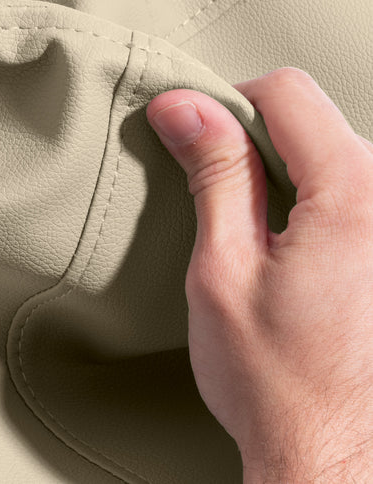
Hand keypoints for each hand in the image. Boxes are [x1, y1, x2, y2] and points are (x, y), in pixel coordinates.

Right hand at [146, 67, 372, 482]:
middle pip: (311, 118)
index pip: (285, 92)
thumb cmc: (276, 381)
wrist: (334, 461)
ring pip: (328, 149)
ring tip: (258, 239)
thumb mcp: (224, 268)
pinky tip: (290, 249)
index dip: (225, 104)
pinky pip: (349, 187)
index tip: (193, 139)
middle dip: (253, 143)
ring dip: (281, 175)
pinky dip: (308, 199)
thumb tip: (184, 107)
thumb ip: (214, 174)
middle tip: (221, 206)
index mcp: (355, 195)